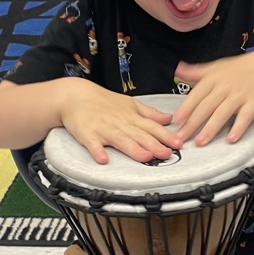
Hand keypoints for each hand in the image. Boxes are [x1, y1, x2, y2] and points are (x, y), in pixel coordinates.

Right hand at [60, 82, 182, 163]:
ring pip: (121, 140)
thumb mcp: (129, 103)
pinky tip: (103, 159)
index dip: (166, 135)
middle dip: (154, 144)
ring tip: (145, 157)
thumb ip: (149, 113)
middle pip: (139, 135)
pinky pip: (93, 144)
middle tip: (167, 154)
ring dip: (133, 148)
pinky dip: (97, 151)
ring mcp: (104, 129)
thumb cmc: (103, 101)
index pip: (152, 126)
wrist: (75, 95)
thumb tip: (169, 118)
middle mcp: (120, 123)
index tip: (178, 143)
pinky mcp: (87, 134)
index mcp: (131, 116)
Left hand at [172, 51, 253, 145]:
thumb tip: (178, 69)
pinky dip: (238, 128)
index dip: (185, 108)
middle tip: (181, 138)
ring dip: (210, 128)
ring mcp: (239, 96)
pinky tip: (231, 139)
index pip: (196, 95)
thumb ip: (197, 71)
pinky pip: (244, 117)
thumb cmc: (242, 68)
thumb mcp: (217, 65)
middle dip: (192, 124)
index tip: (176, 120)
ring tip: (200, 142)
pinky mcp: (253, 103)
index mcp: (213, 79)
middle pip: (206, 107)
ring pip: (222, 114)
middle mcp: (224, 87)